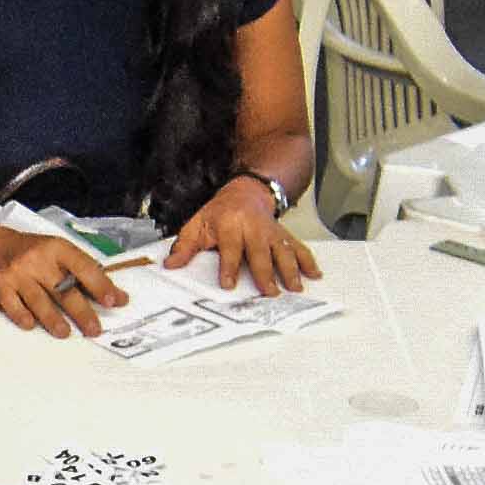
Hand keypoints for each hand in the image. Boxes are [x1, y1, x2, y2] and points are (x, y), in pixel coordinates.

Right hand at [0, 232, 125, 337]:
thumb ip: (87, 274)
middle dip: (81, 312)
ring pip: (39, 301)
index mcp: (58, 248)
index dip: (100, 285)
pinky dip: (24, 318)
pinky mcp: (0, 286)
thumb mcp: (61, 254)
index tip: (113, 301)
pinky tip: (32, 325)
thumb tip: (117, 297)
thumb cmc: (36, 253)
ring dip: (53, 320)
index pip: (84, 267)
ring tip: (65, 333)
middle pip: (63, 289)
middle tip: (94, 329)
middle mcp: (37, 259)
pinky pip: (14, 306)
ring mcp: (17, 273)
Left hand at [163, 175, 314, 295]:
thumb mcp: (197, 224)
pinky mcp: (284, 235)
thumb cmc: (219, 213)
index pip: (229, 248)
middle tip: (269, 292)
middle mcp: (253, 228)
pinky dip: (308, 261)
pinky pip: (298, 247)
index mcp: (230, 225)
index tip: (228, 285)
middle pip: (260, 252)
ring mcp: (271, 232)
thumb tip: (170, 265)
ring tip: (295, 288)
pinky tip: (314, 274)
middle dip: (265, 273)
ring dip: (290, 269)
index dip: (229, 267)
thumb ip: (185, 246)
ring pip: (283, 250)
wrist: (245, 192)